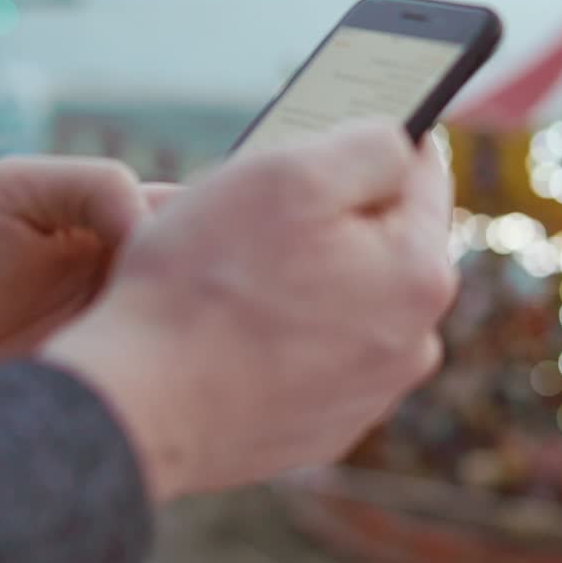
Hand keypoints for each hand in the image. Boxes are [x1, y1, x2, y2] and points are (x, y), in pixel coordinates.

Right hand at [46, 124, 457, 501]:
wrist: (138, 409)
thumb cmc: (205, 285)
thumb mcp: (288, 175)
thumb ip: (369, 145)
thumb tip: (400, 145)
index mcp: (420, 275)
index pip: (423, 178)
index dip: (378, 143)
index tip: (335, 132)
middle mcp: (412, 345)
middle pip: (381, 244)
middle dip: (330, 219)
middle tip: (255, 213)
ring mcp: (366, 396)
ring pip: (346, 301)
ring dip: (305, 278)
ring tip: (232, 277)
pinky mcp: (320, 431)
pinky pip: (312, 357)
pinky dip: (282, 336)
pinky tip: (228, 333)